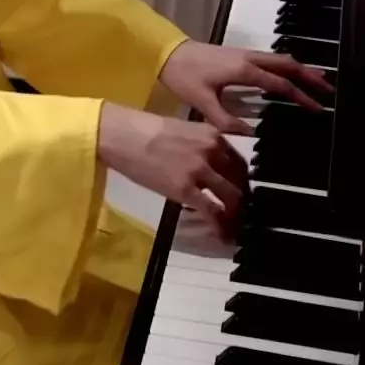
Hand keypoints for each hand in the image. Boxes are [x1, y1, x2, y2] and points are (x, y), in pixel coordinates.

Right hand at [97, 103, 246, 237]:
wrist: (122, 136)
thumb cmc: (143, 130)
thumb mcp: (182, 131)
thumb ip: (200, 146)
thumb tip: (206, 164)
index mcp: (212, 134)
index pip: (238, 160)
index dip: (242, 178)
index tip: (240, 189)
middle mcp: (212, 151)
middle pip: (240, 178)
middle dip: (243, 197)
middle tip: (240, 210)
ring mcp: (200, 170)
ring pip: (231, 196)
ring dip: (236, 213)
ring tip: (235, 226)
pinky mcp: (185, 189)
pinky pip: (211, 210)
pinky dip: (220, 225)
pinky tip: (222, 235)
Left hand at [159, 40, 333, 130]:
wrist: (168, 53)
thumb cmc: (184, 77)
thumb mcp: (202, 102)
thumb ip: (226, 120)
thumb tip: (251, 134)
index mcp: (243, 71)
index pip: (280, 84)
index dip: (300, 97)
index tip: (317, 108)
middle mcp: (249, 58)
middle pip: (288, 65)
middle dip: (310, 77)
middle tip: (329, 91)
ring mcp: (245, 54)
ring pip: (281, 59)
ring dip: (301, 69)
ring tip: (319, 80)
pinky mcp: (240, 54)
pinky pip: (271, 58)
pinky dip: (287, 66)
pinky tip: (290, 74)